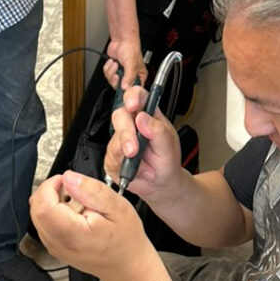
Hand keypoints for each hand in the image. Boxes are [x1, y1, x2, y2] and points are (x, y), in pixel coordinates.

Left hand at [29, 171, 152, 280]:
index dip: (51, 186)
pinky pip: (44, 223)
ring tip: (79, 204)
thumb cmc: (126, 241)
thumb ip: (92, 191)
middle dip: (51, 191)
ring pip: (37, 214)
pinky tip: (75, 213)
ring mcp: (54, 247)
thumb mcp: (118, 208)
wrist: (127, 266)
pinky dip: (55, 212)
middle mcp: (59, 244)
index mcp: (73, 234)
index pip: (43, 205)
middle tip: (76, 191)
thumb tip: (69, 178)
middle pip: (36, 208)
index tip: (67, 181)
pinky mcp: (55, 247)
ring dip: (53, 201)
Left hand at [105, 37, 145, 88]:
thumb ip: (129, 76)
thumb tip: (125, 87)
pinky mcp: (114, 69)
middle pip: (120, 86)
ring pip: (112, 80)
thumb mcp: (131, 64)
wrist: (121, 39)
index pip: (134, 89)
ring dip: (111, 72)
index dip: (127, 90)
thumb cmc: (130, 48)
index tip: (121, 87)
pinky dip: (108, 68)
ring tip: (115, 64)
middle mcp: (130, 75)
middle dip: (116, 79)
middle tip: (117, 74)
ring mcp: (121, 72)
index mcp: (139, 75)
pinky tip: (112, 62)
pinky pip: (107, 74)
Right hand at [105, 86, 182, 203]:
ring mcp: (120, 140)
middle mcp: (132, 124)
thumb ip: (158, 132)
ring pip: (113, 140)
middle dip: (126, 133)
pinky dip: (124, 167)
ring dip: (125, 153)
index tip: (132, 105)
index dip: (132, 96)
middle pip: (119, 116)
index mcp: (148, 115)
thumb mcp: (169, 146)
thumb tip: (142, 118)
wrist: (161, 184)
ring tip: (140, 164)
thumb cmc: (166, 161)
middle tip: (133, 149)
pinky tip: (136, 170)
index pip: (138, 96)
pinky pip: (111, 159)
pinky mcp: (112, 157)